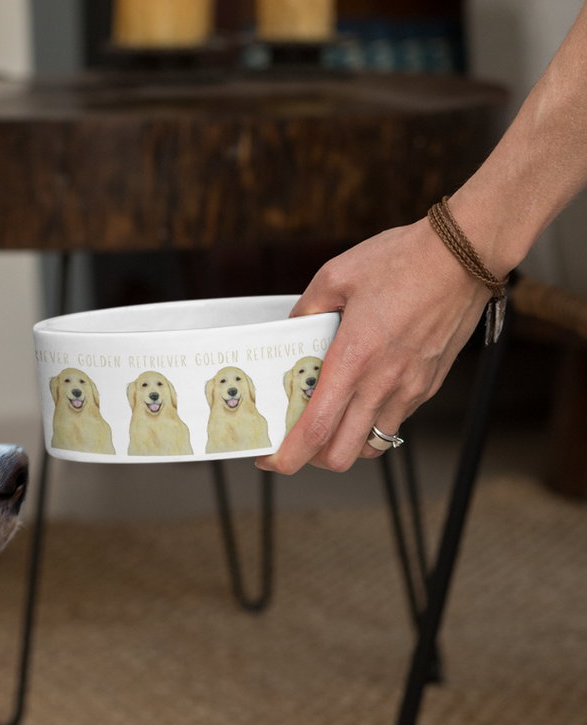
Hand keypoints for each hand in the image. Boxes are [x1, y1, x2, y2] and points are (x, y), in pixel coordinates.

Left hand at [255, 218, 490, 474]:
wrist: (467, 253)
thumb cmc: (403, 260)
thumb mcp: (336, 275)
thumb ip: (306, 310)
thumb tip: (292, 330)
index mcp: (353, 360)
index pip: (315, 431)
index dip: (286, 457)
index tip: (268, 459)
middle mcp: (382, 384)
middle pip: (341, 455)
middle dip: (312, 458)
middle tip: (297, 438)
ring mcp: (409, 389)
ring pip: (370, 445)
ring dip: (345, 442)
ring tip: (331, 419)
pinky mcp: (428, 386)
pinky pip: (394, 422)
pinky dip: (371, 421)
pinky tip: (361, 395)